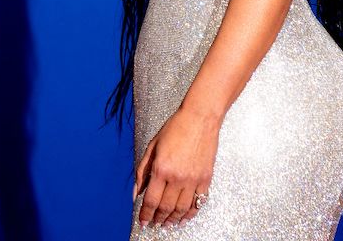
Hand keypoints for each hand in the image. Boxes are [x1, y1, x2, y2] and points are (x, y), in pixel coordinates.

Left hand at [133, 107, 219, 227]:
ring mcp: (193, 179)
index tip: (143, 221)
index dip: (145, 214)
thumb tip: (136, 193)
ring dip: (173, 219)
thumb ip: (142, 172)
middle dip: (158, 219)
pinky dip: (190, 213)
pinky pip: (198, 203)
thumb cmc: (175, 128)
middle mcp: (177, 177)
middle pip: (166, 208)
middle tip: (154, 224)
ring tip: (167, 224)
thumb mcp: (152, 147)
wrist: (200, 118)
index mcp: (161, 169)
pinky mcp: (206, 179)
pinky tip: (184, 217)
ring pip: (182, 209)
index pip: (151, 201)